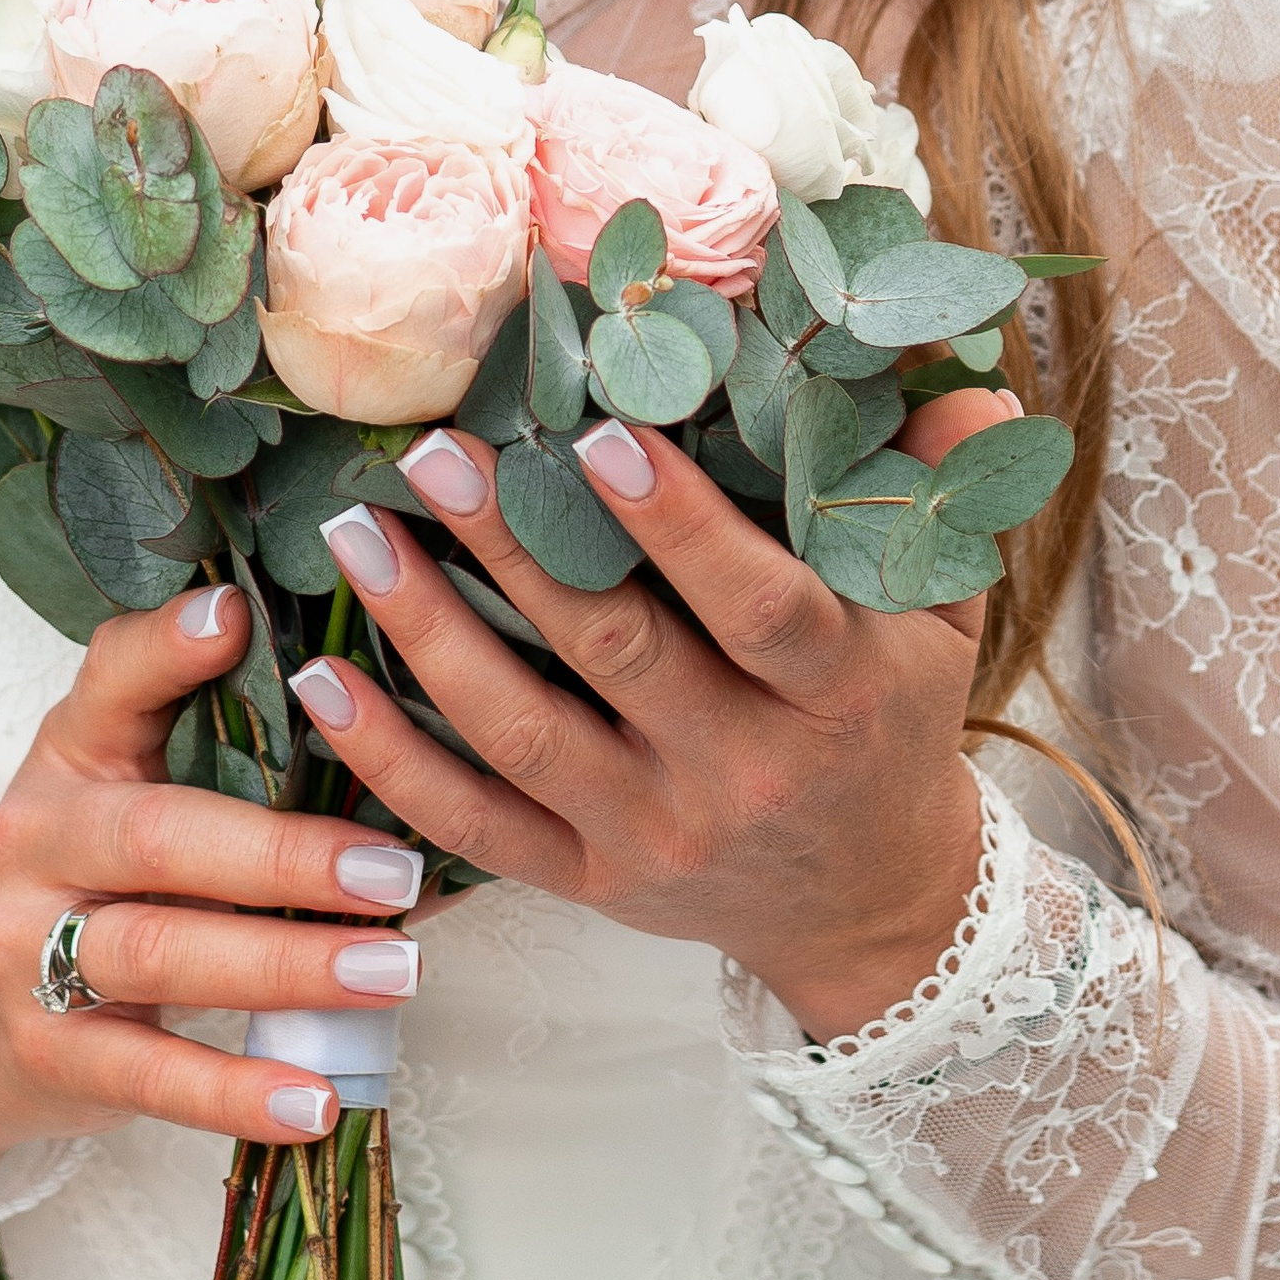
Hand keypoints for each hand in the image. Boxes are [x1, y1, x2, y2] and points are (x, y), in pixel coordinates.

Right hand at [0, 583, 429, 1206]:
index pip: (110, 681)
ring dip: (286, 966)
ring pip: (159, 950)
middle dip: (284, 855)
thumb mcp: (139, 792)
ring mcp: (26, 948)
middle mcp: (36, 837)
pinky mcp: (45, 1051)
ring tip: (393, 970)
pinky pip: (150, 1073)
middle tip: (392, 870)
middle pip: (157, 837)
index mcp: (72, 751)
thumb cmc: (104, 883)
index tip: (238, 617)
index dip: (167, 648)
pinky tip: (315, 1099)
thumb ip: (236, 755)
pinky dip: (238, 1090)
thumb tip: (408, 749)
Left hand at [293, 388, 1022, 1043]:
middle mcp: (742, 769)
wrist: (873, 904)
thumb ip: (944, 493)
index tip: (600, 433)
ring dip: (427, 633)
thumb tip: (958, 375)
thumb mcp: (947, 613)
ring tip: (357, 536)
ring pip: (523, 734)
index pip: (756, 606)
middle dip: (514, 546)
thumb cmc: (895, 723)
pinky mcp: (588, 881)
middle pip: (614, 652)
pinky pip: (473, 825)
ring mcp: (654, 834)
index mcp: (837, 694)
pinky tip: (321, 681)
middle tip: (432, 448)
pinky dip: (390, 760)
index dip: (678, 524)